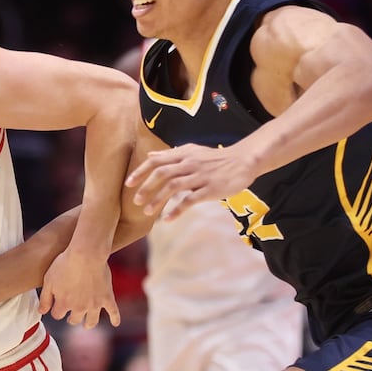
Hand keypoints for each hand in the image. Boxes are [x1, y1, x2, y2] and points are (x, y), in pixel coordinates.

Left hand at [38, 248, 118, 327]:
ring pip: (92, 321)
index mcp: (63, 303)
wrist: (86, 254)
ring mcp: (94, 304)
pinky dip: (115, 319)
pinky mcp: (107, 298)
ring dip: (88, 324)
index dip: (57, 311)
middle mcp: (79, 308)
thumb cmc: (65, 264)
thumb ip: (45, 298)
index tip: (57, 308)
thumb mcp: (49, 279)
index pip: (57, 315)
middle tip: (71, 317)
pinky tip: (115, 323)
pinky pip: (113, 312)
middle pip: (74, 320)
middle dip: (71, 319)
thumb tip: (41, 312)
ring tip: (87, 324)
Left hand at [127, 142, 259, 220]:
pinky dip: (177, 210)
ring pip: (174, 187)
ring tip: (147, 212)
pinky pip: (190, 200)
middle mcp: (190, 164)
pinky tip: (167, 219)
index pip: (157, 161)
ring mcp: (200, 176)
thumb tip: (150, 156)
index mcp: (184, 154)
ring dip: (158, 199)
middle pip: (162, 173)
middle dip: (146, 187)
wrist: (243, 161)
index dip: (141, 172)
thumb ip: (170, 155)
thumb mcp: (192, 151)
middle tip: (135, 201)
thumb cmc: (215, 158)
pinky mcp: (210, 189)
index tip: (128, 183)